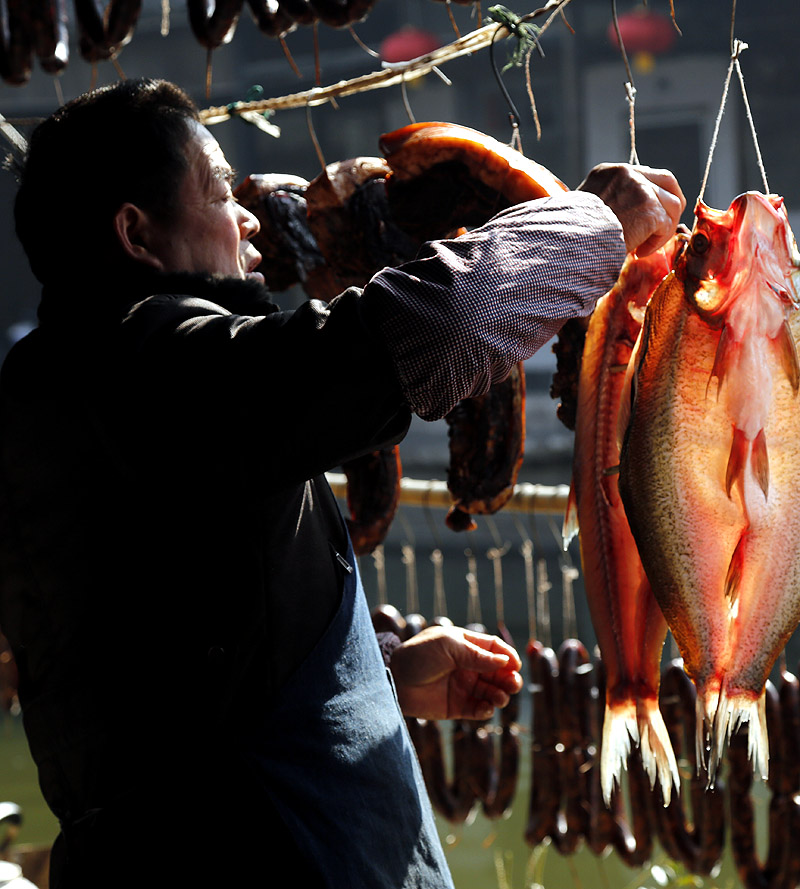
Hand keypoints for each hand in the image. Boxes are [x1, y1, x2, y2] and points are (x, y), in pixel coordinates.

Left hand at [389, 625, 522, 720]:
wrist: (395, 680)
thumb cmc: (419, 656)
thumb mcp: (448, 647)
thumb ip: (476, 655)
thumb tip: (505, 661)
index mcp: (465, 646)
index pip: (494, 649)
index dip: (508, 656)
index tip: (515, 665)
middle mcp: (467, 666)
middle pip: (498, 673)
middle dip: (509, 679)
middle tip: (513, 685)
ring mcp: (463, 686)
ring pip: (491, 692)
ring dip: (500, 695)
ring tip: (500, 698)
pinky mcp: (456, 706)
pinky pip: (478, 710)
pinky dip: (486, 710)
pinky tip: (486, 708)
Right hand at [578, 163, 685, 255]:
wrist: (569, 244)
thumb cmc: (572, 235)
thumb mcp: (588, 209)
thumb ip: (611, 203)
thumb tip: (631, 217)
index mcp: (609, 172)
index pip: (644, 175)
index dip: (652, 197)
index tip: (646, 219)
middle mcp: (626, 173)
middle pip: (667, 181)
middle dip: (672, 205)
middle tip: (664, 228)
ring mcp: (640, 188)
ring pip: (672, 204)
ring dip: (663, 229)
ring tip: (643, 247)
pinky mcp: (649, 208)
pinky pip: (666, 225)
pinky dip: (657, 242)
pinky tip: (638, 252)